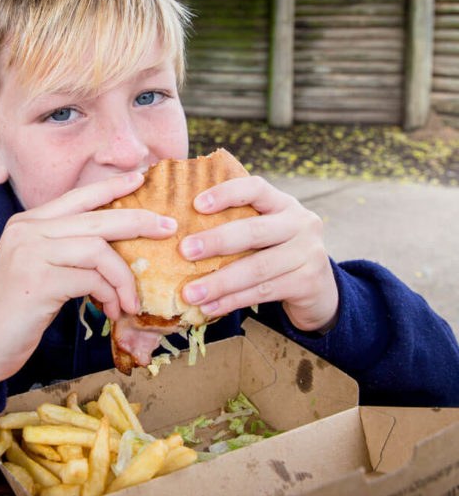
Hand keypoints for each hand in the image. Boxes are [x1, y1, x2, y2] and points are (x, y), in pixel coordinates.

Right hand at [0, 171, 177, 386]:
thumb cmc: (15, 310)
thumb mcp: (38, 269)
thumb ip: (66, 251)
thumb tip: (114, 249)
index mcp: (28, 221)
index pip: (78, 196)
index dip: (111, 186)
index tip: (141, 177)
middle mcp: (28, 230)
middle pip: (96, 218)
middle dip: (138, 221)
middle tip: (168, 228)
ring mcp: (31, 253)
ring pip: (98, 249)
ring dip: (124, 277)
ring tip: (131, 300)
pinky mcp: (38, 281)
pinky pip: (91, 279)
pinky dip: (109, 295)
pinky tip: (111, 311)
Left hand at [179, 175, 337, 333]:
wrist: (319, 289)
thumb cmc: (276, 253)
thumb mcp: (265, 231)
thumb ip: (236, 224)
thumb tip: (176, 229)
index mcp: (284, 204)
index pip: (256, 188)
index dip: (227, 193)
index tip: (196, 204)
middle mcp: (301, 223)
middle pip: (254, 231)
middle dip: (216, 241)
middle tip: (184, 251)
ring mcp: (308, 253)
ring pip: (257, 267)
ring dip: (219, 282)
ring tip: (190, 292)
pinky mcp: (308, 282)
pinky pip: (263, 292)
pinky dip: (233, 300)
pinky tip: (210, 306)